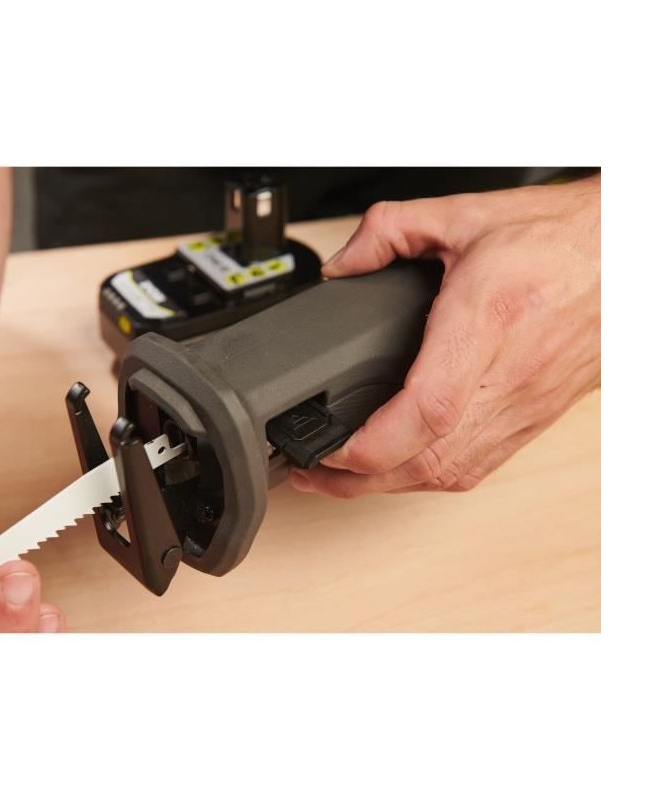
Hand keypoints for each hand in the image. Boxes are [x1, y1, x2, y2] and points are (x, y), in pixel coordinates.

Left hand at [289, 175, 599, 496]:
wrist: (625, 255)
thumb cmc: (558, 239)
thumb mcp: (464, 214)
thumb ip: (390, 230)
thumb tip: (342, 264)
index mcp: (486, 323)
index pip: (428, 409)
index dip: (369, 443)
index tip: (325, 445)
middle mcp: (507, 378)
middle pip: (431, 461)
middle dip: (360, 480)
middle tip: (313, 472)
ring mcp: (523, 406)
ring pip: (451, 474)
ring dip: (390, 485)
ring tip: (343, 476)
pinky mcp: (531, 418)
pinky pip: (477, 467)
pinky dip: (429, 478)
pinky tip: (401, 469)